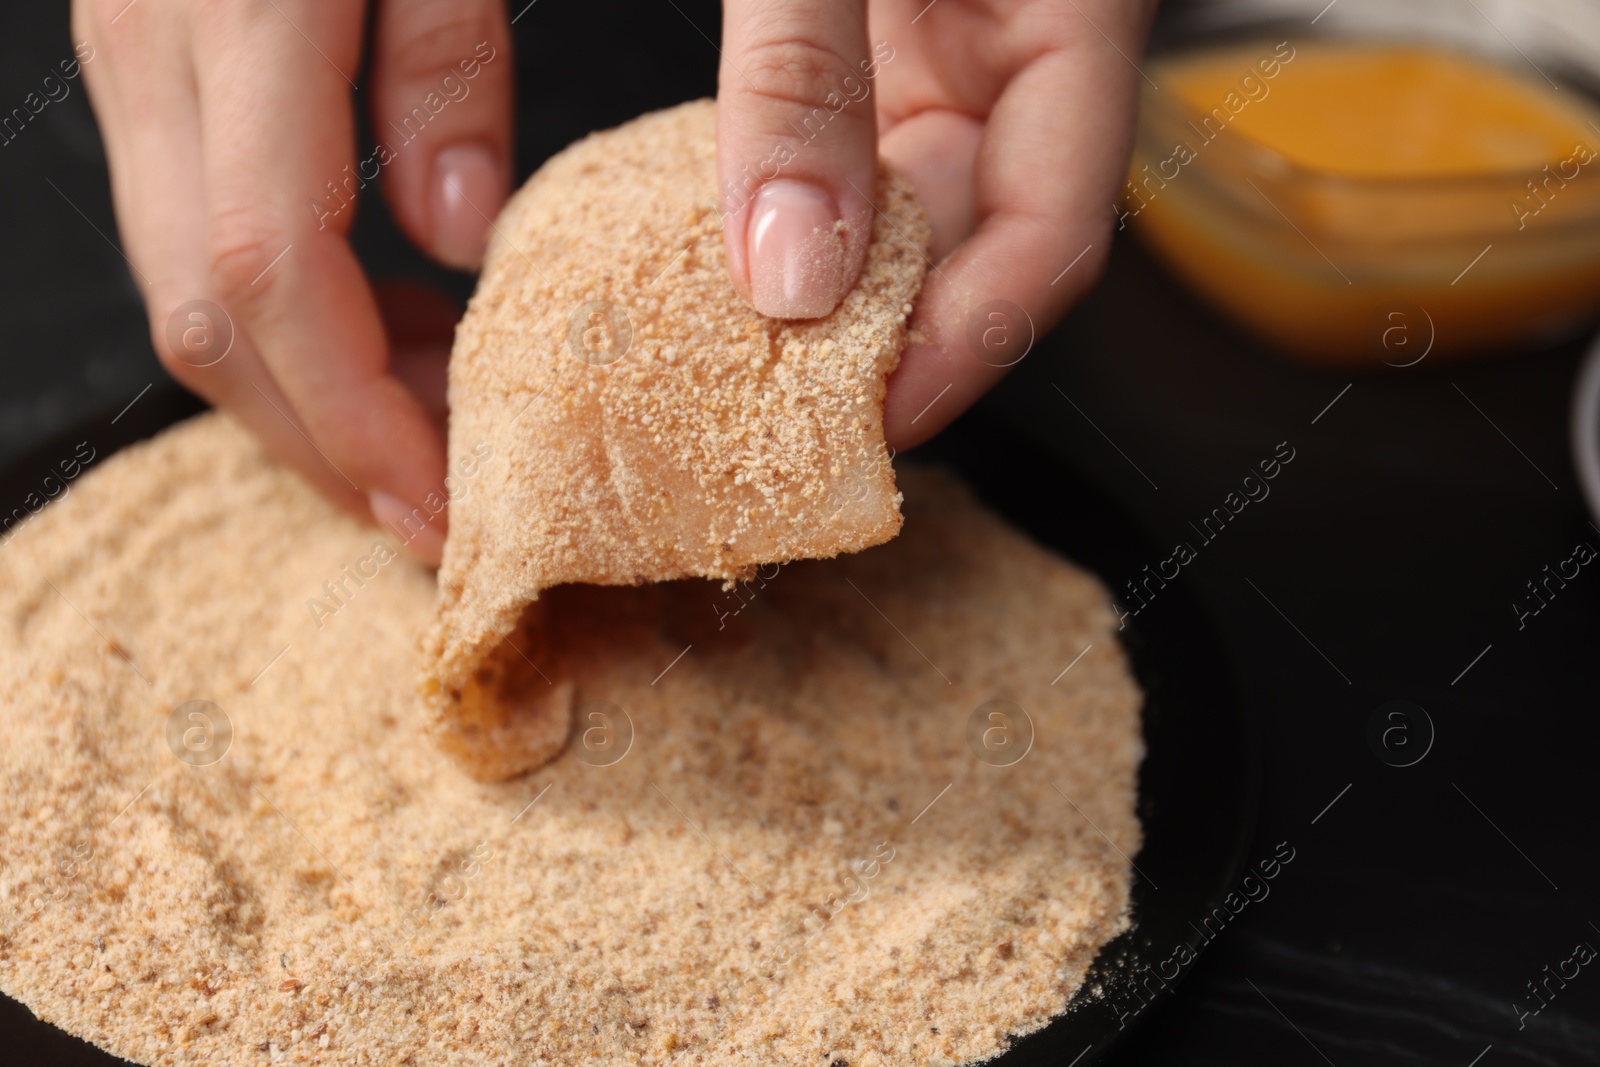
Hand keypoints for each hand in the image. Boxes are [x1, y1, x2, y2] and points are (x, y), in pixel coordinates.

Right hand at [74, 0, 516, 565]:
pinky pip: (193, 213)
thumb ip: (448, 47)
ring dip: (305, 388)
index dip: (356, 416)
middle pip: (203, 306)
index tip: (448, 508)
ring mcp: (131, 34)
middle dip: (324, 439)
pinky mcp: (153, 36)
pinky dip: (288, 307)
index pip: (267, 271)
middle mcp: (153, 28)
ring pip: (181, 275)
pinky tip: (390, 323)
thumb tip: (452, 228)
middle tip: (442, 514)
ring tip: (433, 436)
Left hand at [716, 0, 1156, 448]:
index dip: (970, 346)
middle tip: (791, 414)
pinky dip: (796, 217)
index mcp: (1075, 8)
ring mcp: (950, 45)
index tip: (878, 424)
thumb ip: (803, 74)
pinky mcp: (882, 39)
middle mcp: (1022, 46)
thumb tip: (790, 266)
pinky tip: (736, 263)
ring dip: (833, 283)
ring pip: (910, 208)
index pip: (1057, 225)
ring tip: (752, 357)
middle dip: (888, 333)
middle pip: (979, 239)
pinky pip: (851, 157)